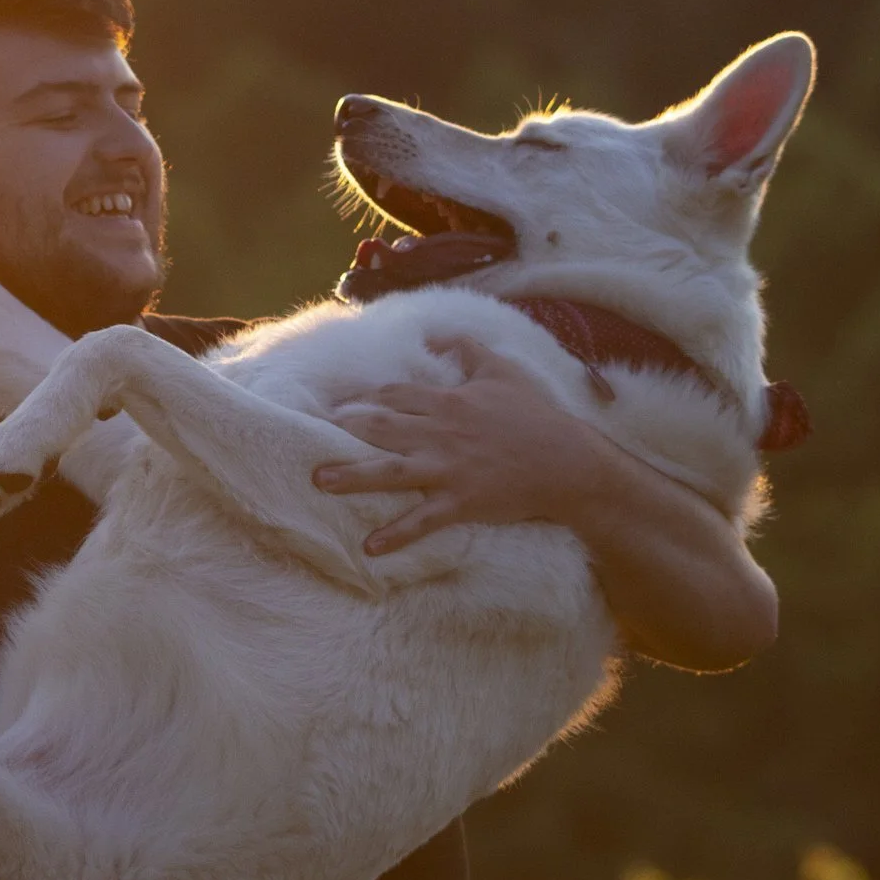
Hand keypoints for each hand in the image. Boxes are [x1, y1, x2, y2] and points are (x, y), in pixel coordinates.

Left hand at [313, 335, 608, 554]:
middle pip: (383, 428)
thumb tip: (446, 333)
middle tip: (311, 432)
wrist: (567, 462)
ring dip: (353, 476)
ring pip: (391, 471)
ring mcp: (448, 469)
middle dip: (345, 429)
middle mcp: (441, 433)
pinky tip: (369, 547)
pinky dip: (396, 534)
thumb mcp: (503, 372)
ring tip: (319, 480)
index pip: (397, 395)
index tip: (338, 404)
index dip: (366, 398)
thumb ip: (470, 350)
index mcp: (449, 402)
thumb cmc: (537, 415)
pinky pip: (422, 521)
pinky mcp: (460, 502)